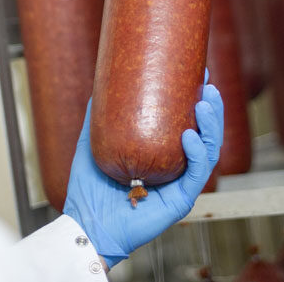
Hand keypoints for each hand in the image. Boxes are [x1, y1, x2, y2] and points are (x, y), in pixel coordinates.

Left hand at [63, 84, 222, 268]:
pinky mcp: (180, 201)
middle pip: (204, 136)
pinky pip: (195, 175)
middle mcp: (174, 168)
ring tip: (204, 104)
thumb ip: (96, 118)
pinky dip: (195, 154)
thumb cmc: (89, 187)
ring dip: (210, 127)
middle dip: (211, 110)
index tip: (198, 75)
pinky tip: (189, 135)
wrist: (85, 222)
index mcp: (159, 154)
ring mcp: (179, 184)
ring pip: (207, 153)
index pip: (186, 124)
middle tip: (208, 85)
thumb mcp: (91, 143)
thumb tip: (99, 86)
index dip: (196, 101)